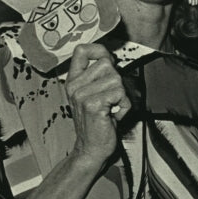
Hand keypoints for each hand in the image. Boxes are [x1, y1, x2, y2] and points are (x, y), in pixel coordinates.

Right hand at [65, 44, 130, 168]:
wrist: (91, 148)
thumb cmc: (98, 122)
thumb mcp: (93, 95)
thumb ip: (99, 77)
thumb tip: (111, 58)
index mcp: (73, 80)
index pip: (82, 50)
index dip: (99, 51)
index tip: (109, 62)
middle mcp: (74, 86)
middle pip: (107, 64)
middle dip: (117, 82)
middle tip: (111, 99)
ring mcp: (81, 95)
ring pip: (116, 79)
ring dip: (122, 96)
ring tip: (112, 108)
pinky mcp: (92, 104)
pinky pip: (119, 93)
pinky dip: (124, 105)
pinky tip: (114, 115)